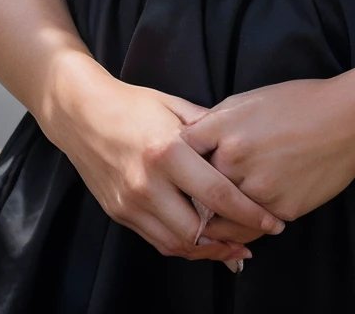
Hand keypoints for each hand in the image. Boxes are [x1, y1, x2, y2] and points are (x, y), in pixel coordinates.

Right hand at [43, 60, 285, 264]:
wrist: (81, 112)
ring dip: (209, 251)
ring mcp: (131, 203)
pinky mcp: (119, 213)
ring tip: (236, 248)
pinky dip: (183, 246)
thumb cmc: (133, 103)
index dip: (249, 214)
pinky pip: (157, 240)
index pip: (217, 194)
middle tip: (258, 239)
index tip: (273, 222)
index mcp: (167, 151)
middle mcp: (148, 183)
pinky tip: (203, 242)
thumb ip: (208, 130)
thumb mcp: (175, 106)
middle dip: (233, 240)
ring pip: (177, 244)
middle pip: (199, 230)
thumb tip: (241, 148)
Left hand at [180, 76, 354, 225]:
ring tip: (213, 219)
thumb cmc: (300, 103)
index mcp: (224, 129)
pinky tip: (247, 219)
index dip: (179, 159)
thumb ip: (216, 121)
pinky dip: (246, 226)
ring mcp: (258, 190)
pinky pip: (252, 227)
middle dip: (193, 194)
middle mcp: (235, 161)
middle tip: (187, 201)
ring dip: (217, 219)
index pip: (182, 151)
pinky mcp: (280, 211)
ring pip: (221, 218)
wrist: (347, 121)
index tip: (178, 166)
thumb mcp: (250, 99)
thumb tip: (191, 139)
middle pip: (197, 189)